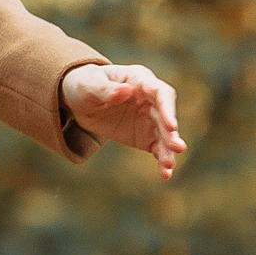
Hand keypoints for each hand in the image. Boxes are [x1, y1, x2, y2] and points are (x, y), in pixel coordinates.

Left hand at [60, 61, 184, 178]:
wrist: (78, 100)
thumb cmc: (85, 84)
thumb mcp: (89, 84)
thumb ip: (106, 89)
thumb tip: (126, 90)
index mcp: (140, 80)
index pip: (160, 93)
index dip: (168, 109)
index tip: (171, 126)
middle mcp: (150, 100)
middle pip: (165, 116)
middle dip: (171, 133)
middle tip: (177, 148)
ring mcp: (149, 119)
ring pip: (164, 135)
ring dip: (168, 150)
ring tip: (169, 166)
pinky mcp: (145, 136)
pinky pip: (157, 148)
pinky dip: (161, 160)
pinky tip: (165, 174)